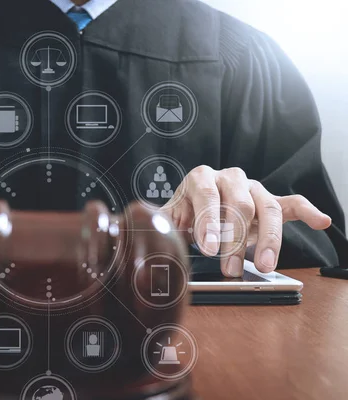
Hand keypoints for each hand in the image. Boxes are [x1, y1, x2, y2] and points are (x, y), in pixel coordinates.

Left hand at [163, 166, 331, 276]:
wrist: (196, 208)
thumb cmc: (183, 214)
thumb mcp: (166, 218)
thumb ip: (157, 224)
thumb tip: (141, 234)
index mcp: (200, 178)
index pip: (207, 195)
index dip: (209, 221)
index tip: (208, 248)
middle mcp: (229, 178)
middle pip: (239, 204)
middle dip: (234, 239)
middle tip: (228, 267)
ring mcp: (253, 189)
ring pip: (267, 208)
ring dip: (267, 239)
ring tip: (264, 265)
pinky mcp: (270, 201)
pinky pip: (291, 204)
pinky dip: (307, 212)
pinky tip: (320, 221)